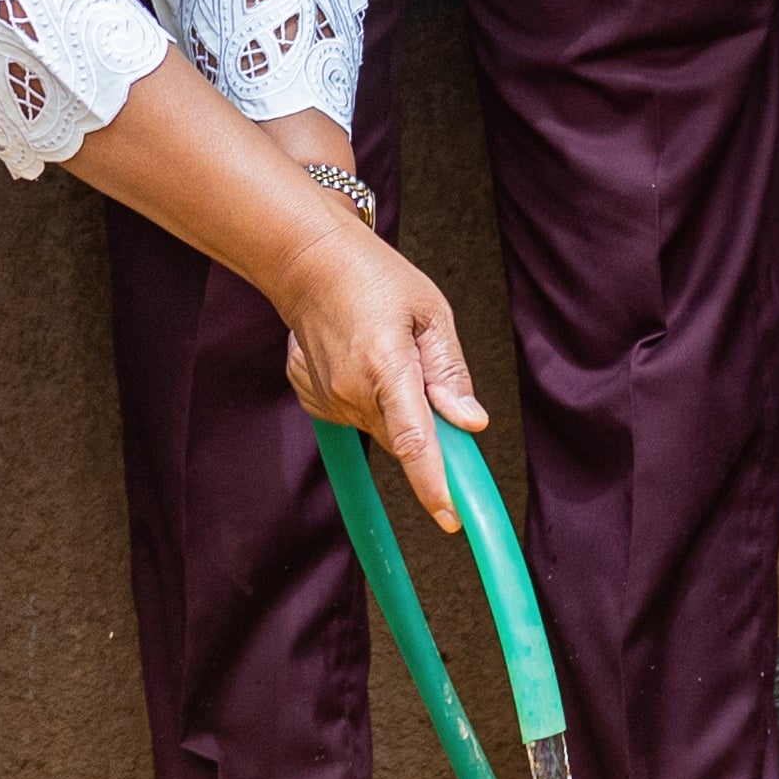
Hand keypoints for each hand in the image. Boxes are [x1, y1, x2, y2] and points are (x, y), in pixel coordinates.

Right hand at [270, 210, 492, 530]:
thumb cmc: (372, 276)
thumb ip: (450, 373)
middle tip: (423, 375)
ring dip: (394, 405)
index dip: (433, 485)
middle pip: (403, 438)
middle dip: (424, 426)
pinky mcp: (312, 399)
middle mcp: (350, 390)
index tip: (451, 517)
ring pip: (380, 427)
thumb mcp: (430, 312)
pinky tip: (360, 359)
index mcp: (386, 367)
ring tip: (385, 351)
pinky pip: (355, 414)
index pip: (413, 442)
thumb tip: (470, 422)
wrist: (308, 262)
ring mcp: (326, 398)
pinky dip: (368, 396)